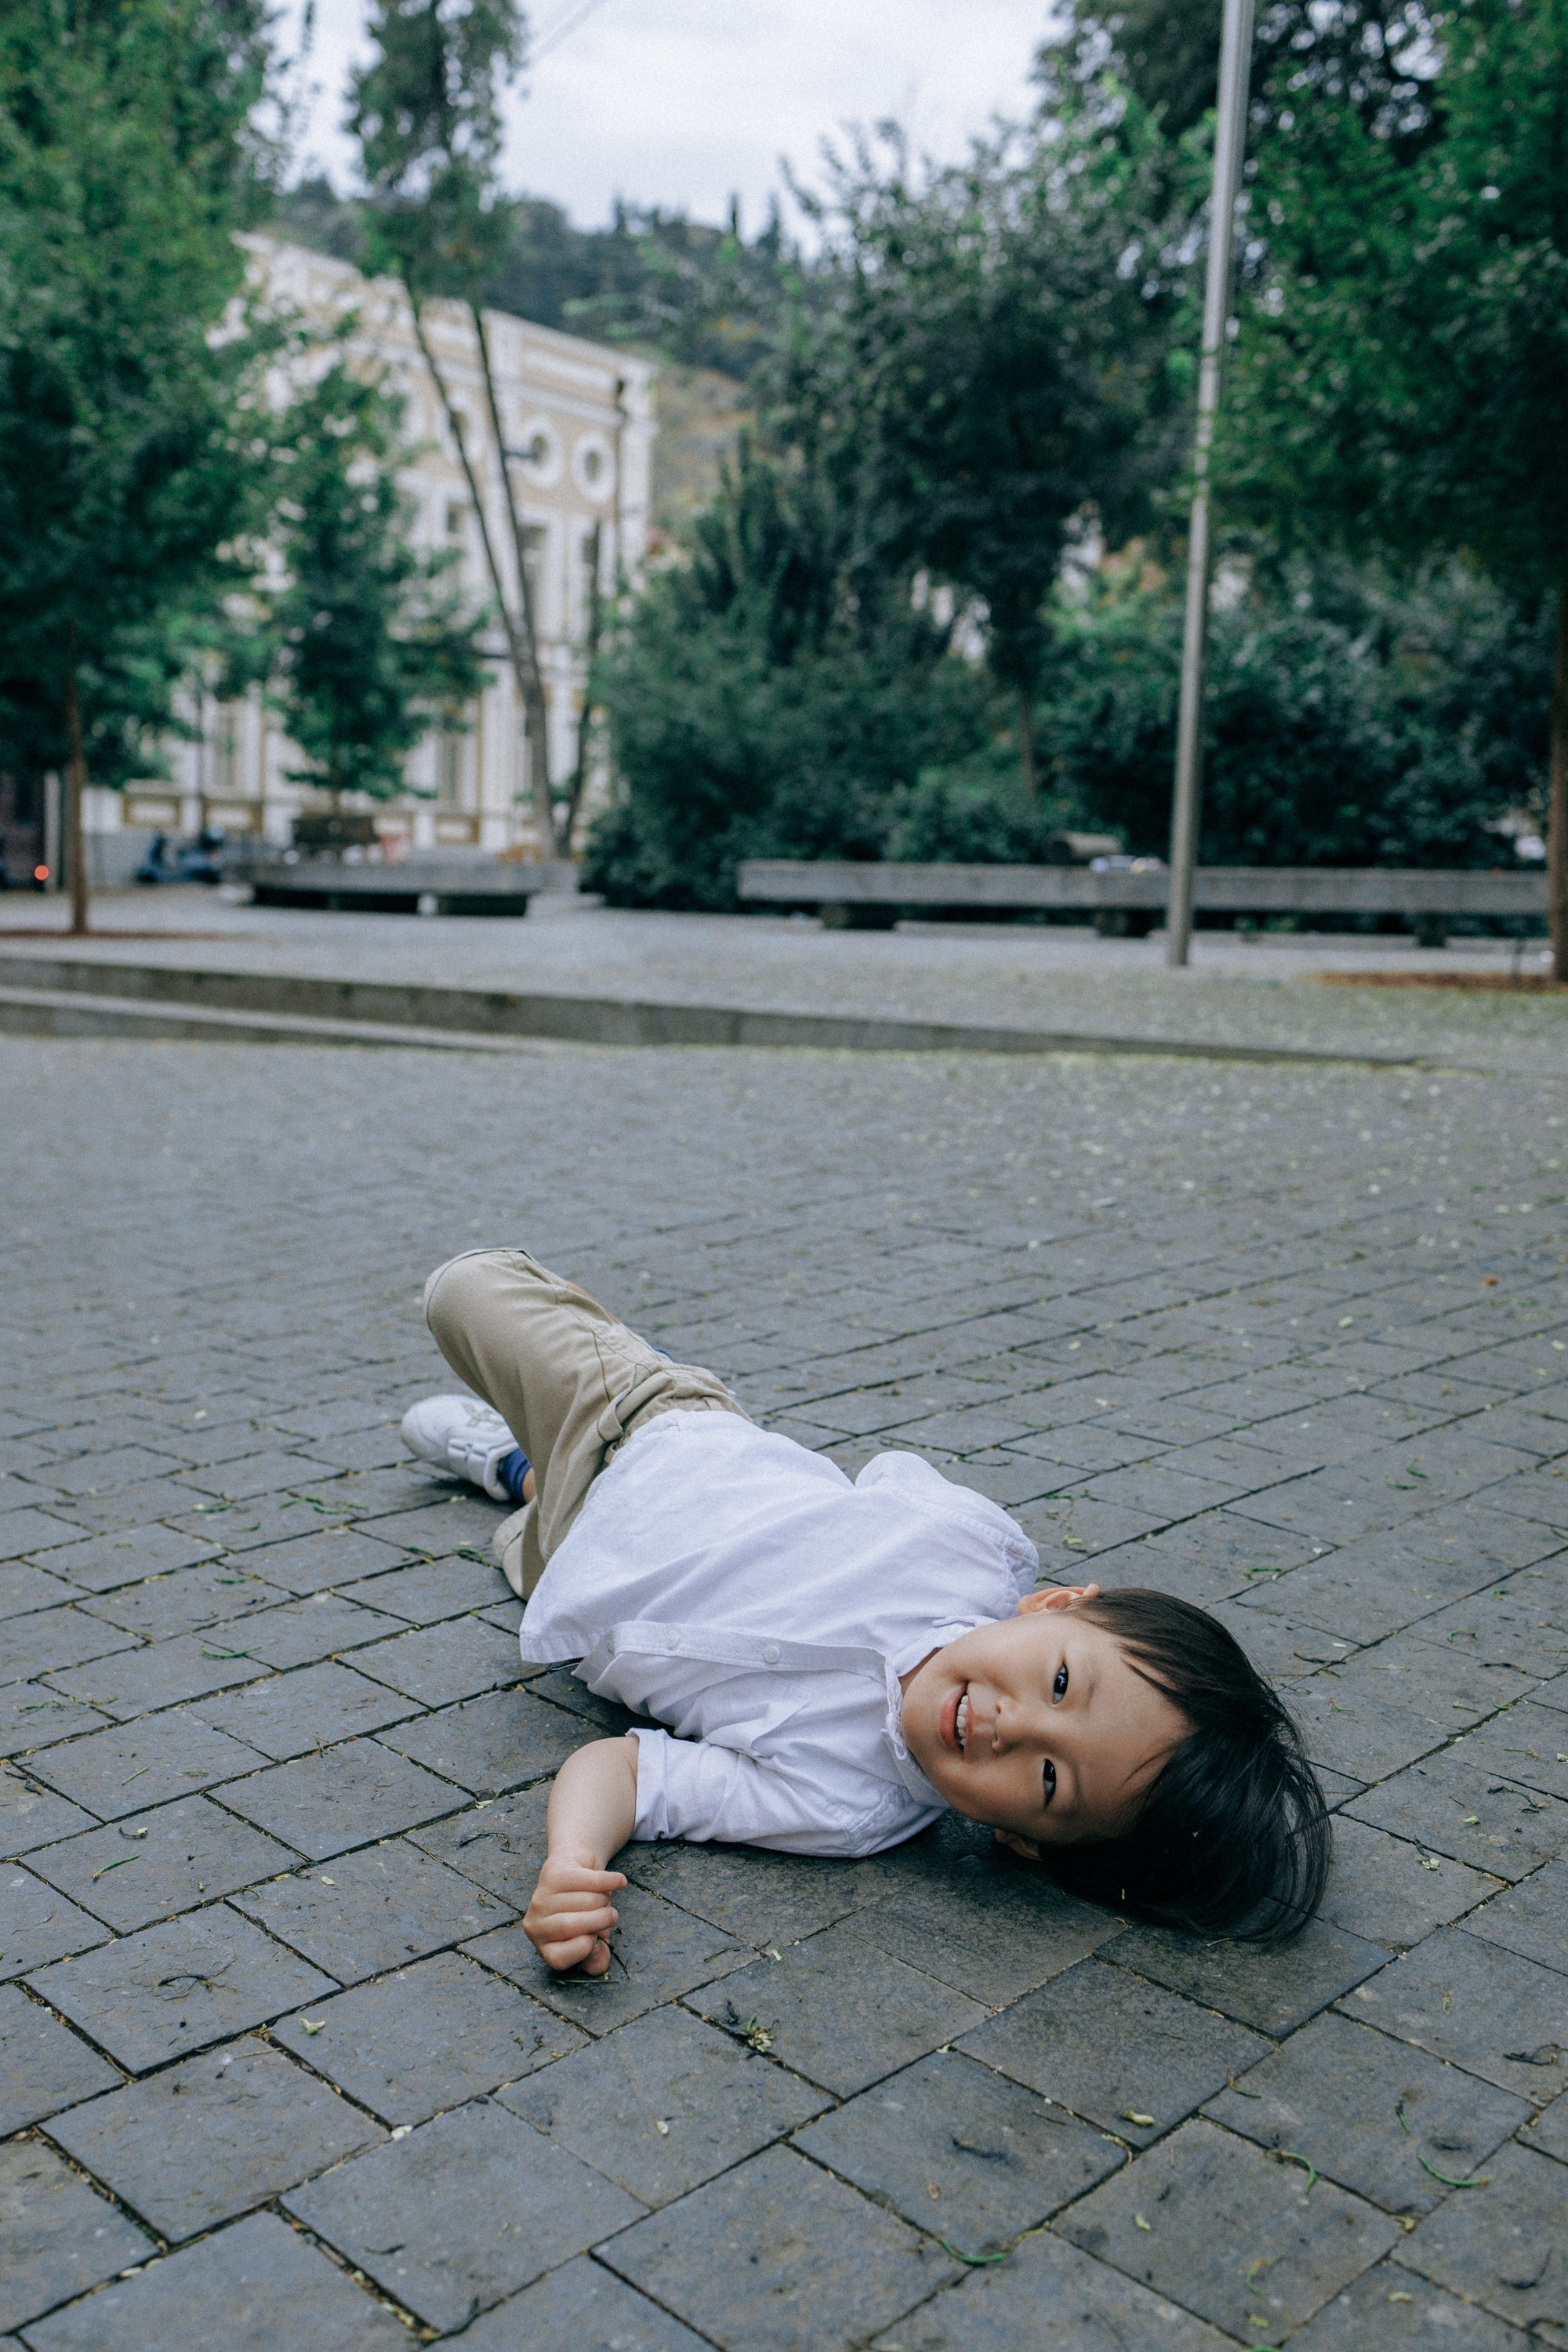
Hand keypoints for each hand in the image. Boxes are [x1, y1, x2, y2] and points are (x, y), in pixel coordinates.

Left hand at [522, 1851, 625, 1974]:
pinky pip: (590, 1881)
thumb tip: (599, 1958)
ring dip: (604, 1899)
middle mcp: (534, 1925)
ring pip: (583, 1901)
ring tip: (604, 1898)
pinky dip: (611, 1882)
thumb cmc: (582, 1912)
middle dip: (600, 1921)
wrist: (570, 1871)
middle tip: (612, 1916)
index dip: (585, 1949)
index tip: (595, 1936)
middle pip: (571, 1926)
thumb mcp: (590, 1940)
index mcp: (542, 1946)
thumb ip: (596, 1959)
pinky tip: (620, 1882)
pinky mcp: (552, 1875)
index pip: (560, 1958)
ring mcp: (540, 1899)